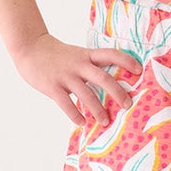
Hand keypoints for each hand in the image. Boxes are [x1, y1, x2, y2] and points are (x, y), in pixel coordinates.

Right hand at [11, 33, 138, 126]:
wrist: (30, 48)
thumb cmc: (57, 55)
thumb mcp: (77, 55)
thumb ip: (90, 67)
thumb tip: (109, 84)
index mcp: (87, 55)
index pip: (111, 54)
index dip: (126, 60)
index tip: (139, 70)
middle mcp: (79, 64)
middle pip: (103, 77)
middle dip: (117, 92)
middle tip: (128, 105)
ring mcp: (65, 75)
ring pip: (86, 94)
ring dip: (97, 110)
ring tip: (105, 122)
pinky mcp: (52, 86)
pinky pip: (66, 103)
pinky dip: (75, 115)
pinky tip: (81, 123)